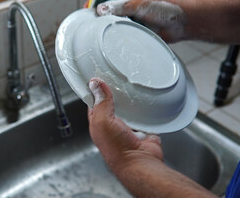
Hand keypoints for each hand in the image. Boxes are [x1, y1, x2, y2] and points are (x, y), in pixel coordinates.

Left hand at [87, 78, 216, 196]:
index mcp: (98, 123)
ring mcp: (128, 127)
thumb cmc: (117, 149)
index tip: (99, 76)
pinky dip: (146, 110)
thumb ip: (100, 102)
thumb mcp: (103, 121)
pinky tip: (146, 101)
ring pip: (129, 108)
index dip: (95, 90)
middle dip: (116, 93)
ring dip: (131, 101)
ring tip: (133, 87)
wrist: (140, 163)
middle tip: (118, 79)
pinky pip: (144, 115)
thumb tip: (95, 85)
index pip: (94, 102)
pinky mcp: (143, 129)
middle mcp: (112, 125)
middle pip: (113, 103)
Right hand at [96, 0, 186, 42]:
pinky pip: (124, 31)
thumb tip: (99, 9)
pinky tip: (113, 39)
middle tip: (90, 22)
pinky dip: (118, 34)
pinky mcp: (138, 29)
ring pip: (116, 20)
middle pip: (110, 7)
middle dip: (101, 13)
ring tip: (100, 32)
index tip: (88, 7)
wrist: (183, 22)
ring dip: (110, 25)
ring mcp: (134, 16)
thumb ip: (119, 7)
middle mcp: (131, 2)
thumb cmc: (164, 5)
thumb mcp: (139, 3)